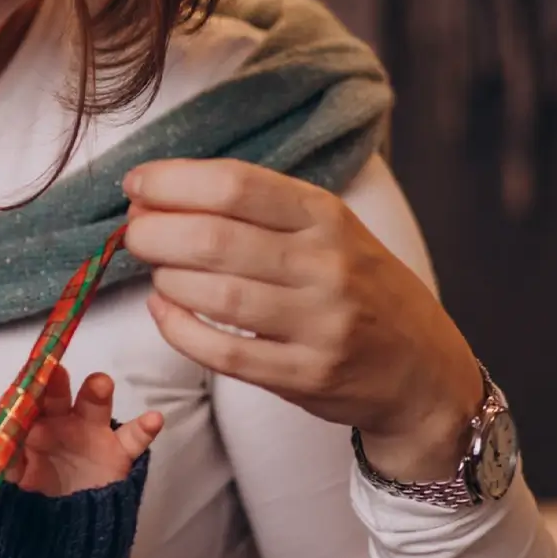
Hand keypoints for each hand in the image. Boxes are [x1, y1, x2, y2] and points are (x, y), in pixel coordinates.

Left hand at [13, 366, 161, 495]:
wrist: (74, 525)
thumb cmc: (43, 490)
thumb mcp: (20, 479)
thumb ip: (7, 459)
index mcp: (35, 425)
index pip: (26, 404)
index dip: (22, 395)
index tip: (19, 387)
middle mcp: (63, 422)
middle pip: (58, 397)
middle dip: (56, 384)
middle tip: (55, 372)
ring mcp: (93, 434)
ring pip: (96, 406)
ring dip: (97, 391)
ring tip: (101, 383)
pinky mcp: (120, 452)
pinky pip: (135, 437)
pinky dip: (145, 427)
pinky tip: (154, 418)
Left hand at [123, 158, 481, 480]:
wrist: (423, 370)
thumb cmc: (358, 288)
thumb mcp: (328, 232)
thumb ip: (256, 210)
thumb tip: (158, 195)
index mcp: (328, 217)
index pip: (237, 184)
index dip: (172, 182)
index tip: (137, 186)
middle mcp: (328, 266)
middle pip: (215, 240)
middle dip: (155, 233)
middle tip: (133, 234)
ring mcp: (321, 324)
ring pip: (215, 295)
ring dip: (166, 280)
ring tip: (158, 273)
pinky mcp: (307, 375)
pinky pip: (222, 353)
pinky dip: (179, 330)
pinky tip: (164, 312)